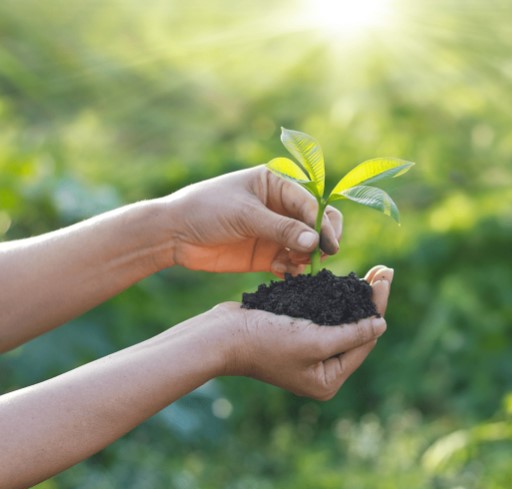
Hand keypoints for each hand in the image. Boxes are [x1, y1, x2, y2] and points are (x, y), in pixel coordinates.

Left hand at [163, 166, 342, 276]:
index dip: (324, 225)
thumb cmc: (206, 209)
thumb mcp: (245, 215)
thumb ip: (281, 229)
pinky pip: (291, 263)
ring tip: (295, 265)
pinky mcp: (268, 254)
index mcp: (278, 184)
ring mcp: (276, 231)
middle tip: (318, 257)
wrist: (173, 234)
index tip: (329, 245)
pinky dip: (293, 270)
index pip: (312, 204)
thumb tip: (315, 242)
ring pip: (308, 246)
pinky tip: (284, 273)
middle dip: (321, 241)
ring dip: (307, 258)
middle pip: (318, 224)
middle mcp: (281, 207)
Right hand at [213, 265, 393, 399]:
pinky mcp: (298, 334)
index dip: (378, 308)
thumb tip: (382, 325)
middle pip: (357, 330)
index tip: (386, 278)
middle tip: (385, 269)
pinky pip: (325, 314)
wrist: (220, 335)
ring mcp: (309, 352)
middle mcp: (321, 369)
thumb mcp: (313, 341)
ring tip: (374, 272)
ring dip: (357, 295)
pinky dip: (336, 297)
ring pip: (343, 320)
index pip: (365, 341)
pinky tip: (348, 279)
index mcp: (328, 380)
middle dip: (371, 300)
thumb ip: (350, 335)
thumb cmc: (264, 341)